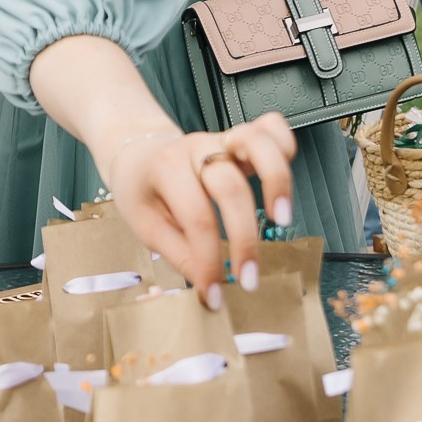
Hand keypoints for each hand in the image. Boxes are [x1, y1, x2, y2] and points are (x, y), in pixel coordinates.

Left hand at [101, 114, 298, 306]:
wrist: (137, 152)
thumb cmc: (142, 189)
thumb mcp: (146, 226)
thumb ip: (179, 254)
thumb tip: (211, 284)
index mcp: (166, 168)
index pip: (197, 219)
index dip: (209, 262)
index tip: (215, 294)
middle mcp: (197, 148)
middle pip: (231, 188)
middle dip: (244, 239)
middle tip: (249, 278)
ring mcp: (221, 139)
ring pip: (258, 142)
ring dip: (277, 180)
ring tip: (281, 219)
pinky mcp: (241, 139)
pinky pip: (272, 127)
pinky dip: (285, 147)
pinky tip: (284, 181)